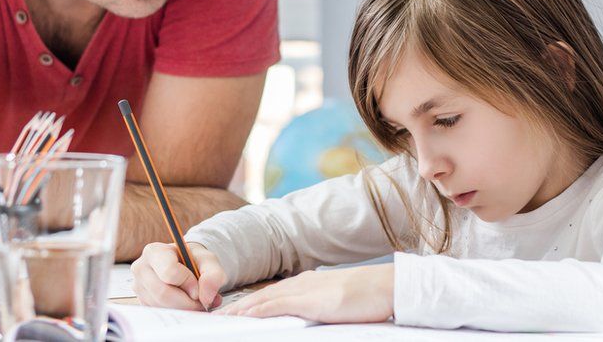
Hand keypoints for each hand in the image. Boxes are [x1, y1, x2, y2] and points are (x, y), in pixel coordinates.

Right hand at [131, 242, 226, 310]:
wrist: (186, 265)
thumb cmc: (194, 260)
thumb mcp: (208, 261)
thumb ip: (213, 275)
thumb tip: (206, 296)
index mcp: (154, 251)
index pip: (169, 272)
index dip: (188, 283)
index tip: (198, 287)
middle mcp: (141, 268)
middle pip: (163, 293)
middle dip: (186, 302)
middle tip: (200, 301)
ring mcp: (139, 287)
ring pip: (161, 306)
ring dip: (182, 309)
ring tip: (193, 301)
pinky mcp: (142, 301)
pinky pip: (159, 313)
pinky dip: (175, 312)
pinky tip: (183, 304)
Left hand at [216, 264, 393, 322]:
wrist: (386, 287)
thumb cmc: (367, 297)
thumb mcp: (336, 302)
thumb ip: (319, 307)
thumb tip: (310, 316)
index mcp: (307, 284)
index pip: (270, 294)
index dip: (250, 303)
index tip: (233, 312)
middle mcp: (301, 284)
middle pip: (261, 295)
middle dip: (237, 306)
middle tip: (216, 316)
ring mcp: (305, 291)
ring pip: (264, 300)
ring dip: (241, 309)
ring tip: (222, 318)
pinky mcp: (311, 302)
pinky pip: (277, 306)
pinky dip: (259, 311)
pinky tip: (245, 317)